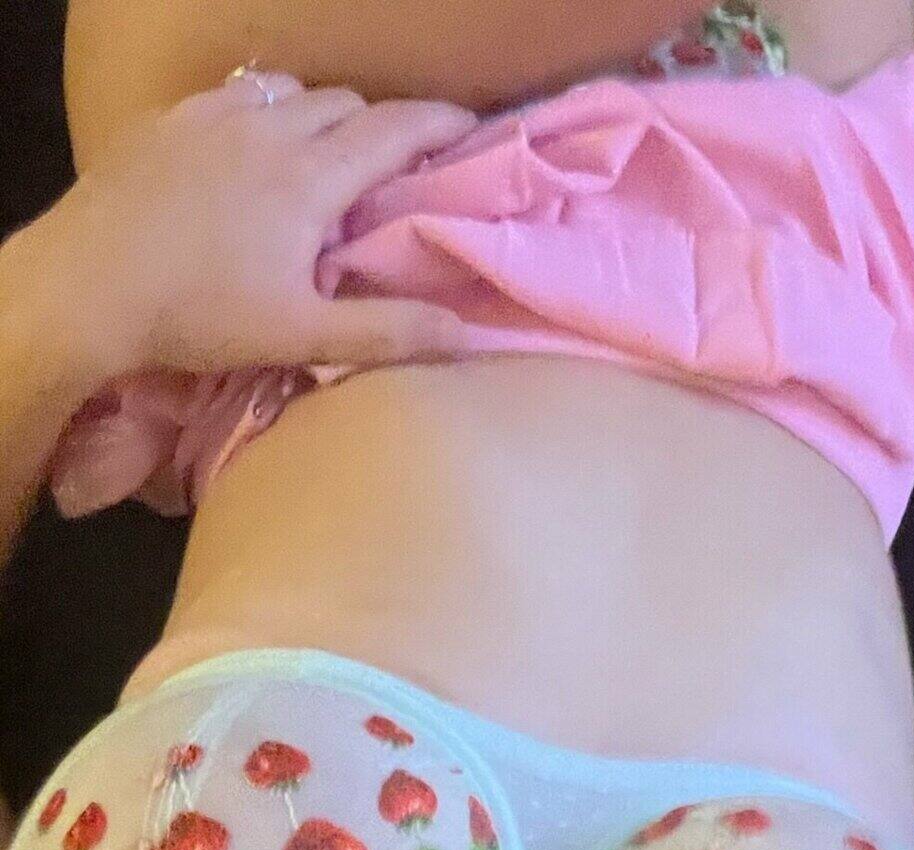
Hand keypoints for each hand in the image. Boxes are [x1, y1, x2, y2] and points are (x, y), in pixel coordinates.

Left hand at [32, 73, 482, 384]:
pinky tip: (255, 147)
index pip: (393, 130)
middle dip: (381, 126)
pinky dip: (265, 112)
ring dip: (322, 115)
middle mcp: (267, 132)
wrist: (85, 288)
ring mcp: (213, 118)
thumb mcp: (299, 335)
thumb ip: (385, 332)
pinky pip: (235, 95)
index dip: (440, 124)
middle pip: (346, 104)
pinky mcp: (169, 122)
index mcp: (308, 179)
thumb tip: (464, 335)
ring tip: (326, 154)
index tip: (470, 128)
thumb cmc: (196, 317)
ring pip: (290, 92)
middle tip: (397, 166)